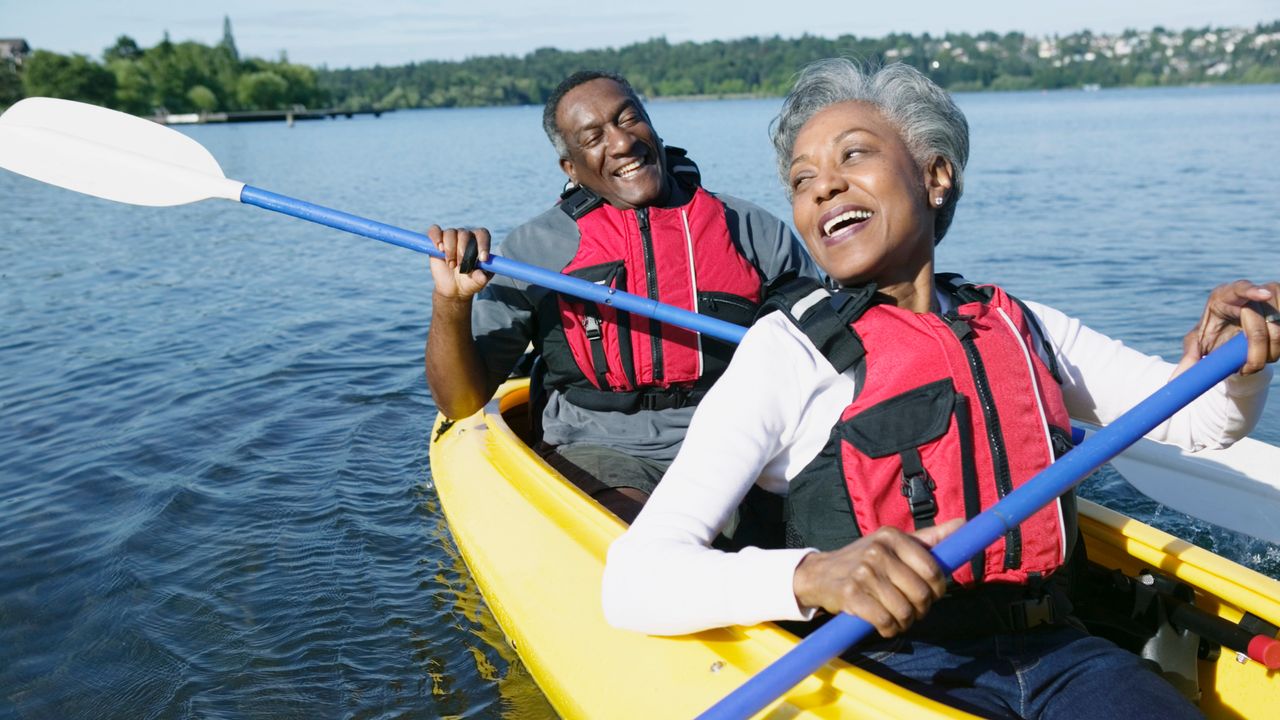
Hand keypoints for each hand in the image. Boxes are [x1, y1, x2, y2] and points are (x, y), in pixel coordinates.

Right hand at [428, 224, 492, 300]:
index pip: (483, 235)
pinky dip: (436, 238)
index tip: (482, 259)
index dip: (483, 244)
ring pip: (450, 233)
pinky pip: (435, 231)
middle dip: (462, 252)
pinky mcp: (437, 240)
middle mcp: (466, 236)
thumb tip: (482, 276)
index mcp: (479, 242)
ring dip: (450, 250)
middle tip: (461, 267)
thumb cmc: (470, 281)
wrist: (454, 287)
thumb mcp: (478, 282)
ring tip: (451, 265)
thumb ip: (481, 278)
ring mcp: (451, 237)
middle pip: (465, 234)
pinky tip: (439, 249)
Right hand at [791, 519, 960, 637]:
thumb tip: (962, 524)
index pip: (932, 569)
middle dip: (922, 609)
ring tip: (898, 617)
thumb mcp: (893, 544)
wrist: (819, 574)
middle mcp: (877, 551)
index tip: (931, 594)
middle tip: (913, 609)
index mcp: (892, 536)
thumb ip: (928, 538)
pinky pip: (885, 622)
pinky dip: (889, 629)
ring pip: (904, 611)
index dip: (938, 588)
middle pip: (921, 594)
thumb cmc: (864, 560)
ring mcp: (863, 573)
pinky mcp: (850, 595)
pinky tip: (884, 625)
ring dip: (905, 622)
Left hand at [1175, 280, 1279, 376]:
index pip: (1240, 288)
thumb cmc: (1213, 335)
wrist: (1233, 334)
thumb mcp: (1199, 344)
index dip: (1252, 291)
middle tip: (1250, 368)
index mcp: (1224, 296)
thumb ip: (1189, 358)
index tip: (1263, 296)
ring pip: (1279, 327)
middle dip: (1257, 349)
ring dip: (1272, 350)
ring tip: (1256, 362)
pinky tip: (1271, 351)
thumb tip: (1174, 382)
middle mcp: (1250, 293)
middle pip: (1260, 320)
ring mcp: (1271, 297)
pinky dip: (1279, 345)